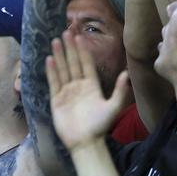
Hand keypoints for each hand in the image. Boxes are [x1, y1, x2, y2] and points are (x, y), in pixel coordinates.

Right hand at [47, 28, 130, 148]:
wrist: (85, 142)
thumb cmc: (100, 126)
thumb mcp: (113, 107)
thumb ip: (119, 90)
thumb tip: (126, 74)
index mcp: (92, 86)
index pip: (86, 64)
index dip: (83, 51)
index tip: (80, 36)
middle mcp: (78, 86)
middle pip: (73, 63)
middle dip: (70, 48)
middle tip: (66, 32)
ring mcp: (66, 92)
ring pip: (62, 69)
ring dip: (59, 55)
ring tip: (56, 41)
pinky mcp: (56, 100)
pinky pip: (54, 82)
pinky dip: (52, 71)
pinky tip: (50, 59)